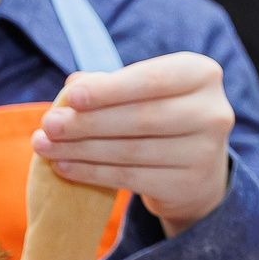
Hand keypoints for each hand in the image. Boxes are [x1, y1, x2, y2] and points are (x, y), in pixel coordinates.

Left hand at [33, 52, 234, 235]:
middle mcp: (213, 112)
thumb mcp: (144, 92)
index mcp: (203, 75)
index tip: (72, 97)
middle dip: (88, 122)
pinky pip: (131, 178)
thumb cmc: (162, 116)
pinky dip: (92, 173)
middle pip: (142, 118)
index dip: (111, 90)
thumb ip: (112, 85)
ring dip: (82, 150)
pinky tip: (64, 167)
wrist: (197, 169)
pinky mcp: (188, 184)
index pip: (153, 80)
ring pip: (132, 150)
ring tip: (46, 147)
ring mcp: (206, 152)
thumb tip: (74, 85)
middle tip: (49, 125)